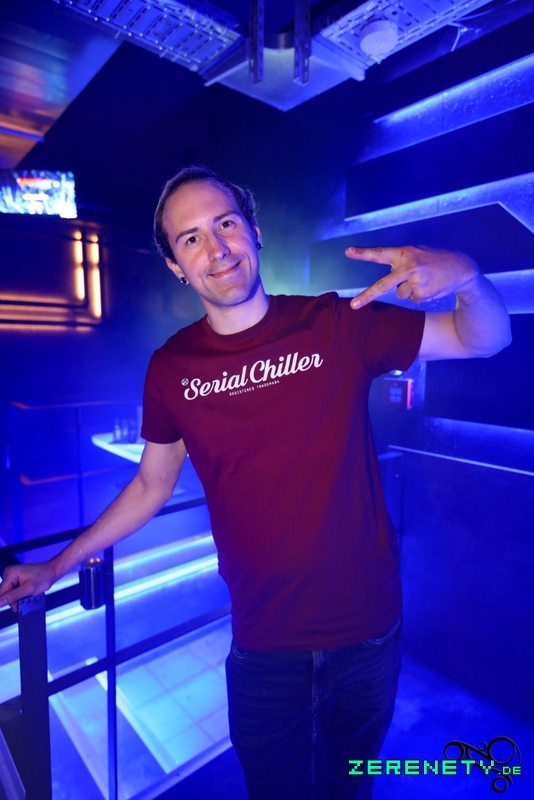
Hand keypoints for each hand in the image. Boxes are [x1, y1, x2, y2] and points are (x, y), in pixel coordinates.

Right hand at [0, 562, 55, 612]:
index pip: (1, 593)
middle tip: (26, 600)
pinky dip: (19, 595)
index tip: (17, 606)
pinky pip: (12, 591)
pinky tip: (26, 593)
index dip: (7, 602)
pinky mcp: (14, 579)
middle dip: (14, 600)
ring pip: (8, 594)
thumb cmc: (43, 578)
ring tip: (28, 595)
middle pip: (4, 594)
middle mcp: (8, 573)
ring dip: (17, 598)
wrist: (51, 571)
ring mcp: (11, 576)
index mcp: (10, 573)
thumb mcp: (29, 589)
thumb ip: (13, 596)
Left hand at [345, 245, 479, 308]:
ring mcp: (416, 282)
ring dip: (408, 289)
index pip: (380, 253)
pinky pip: (411, 299)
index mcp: (405, 253)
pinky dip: (418, 295)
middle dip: (366, 296)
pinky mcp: (423, 294)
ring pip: (400, 294)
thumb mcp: (417, 252)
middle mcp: (409, 267)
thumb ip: (400, 261)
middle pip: (383, 285)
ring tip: (423, 280)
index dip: (363, 253)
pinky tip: (429, 286)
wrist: (461, 269)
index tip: (348, 252)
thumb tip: (387, 281)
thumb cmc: (434, 259)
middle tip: (353, 305)